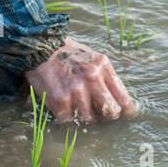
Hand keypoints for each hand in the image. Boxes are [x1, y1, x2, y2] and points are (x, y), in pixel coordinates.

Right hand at [24, 38, 138, 123]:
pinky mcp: (60, 99)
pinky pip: (69, 120)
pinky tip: (63, 106)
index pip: (123, 98)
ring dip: (84, 116)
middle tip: (99, 112)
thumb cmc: (69, 55)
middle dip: (106, 115)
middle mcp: (91, 77)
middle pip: (110, 112)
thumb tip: (125, 104)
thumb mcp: (93, 58)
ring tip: (76, 106)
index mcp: (102, 66)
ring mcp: (75, 90)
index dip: (127, 111)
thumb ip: (107, 78)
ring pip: (89, 119)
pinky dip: (66, 117)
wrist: (40, 46)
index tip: (126, 115)